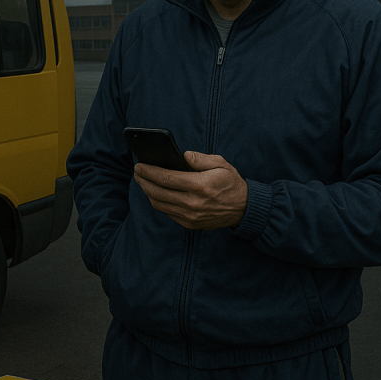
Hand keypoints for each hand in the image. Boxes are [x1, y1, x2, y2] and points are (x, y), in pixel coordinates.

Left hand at [133, 151, 248, 229]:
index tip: (139, 165)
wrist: (243, 209)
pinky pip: (167, 212)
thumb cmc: (230, 183)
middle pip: (158, 192)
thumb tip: (183, 155)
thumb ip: (200, 158)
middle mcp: (192, 203)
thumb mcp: (220, 164)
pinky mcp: (189, 223)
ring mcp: (190, 216)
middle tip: (137, 172)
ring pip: (159, 204)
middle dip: (143, 181)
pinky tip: (156, 192)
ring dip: (148, 192)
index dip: (149, 171)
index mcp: (199, 185)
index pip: (166, 178)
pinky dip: (158, 201)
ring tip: (143, 181)